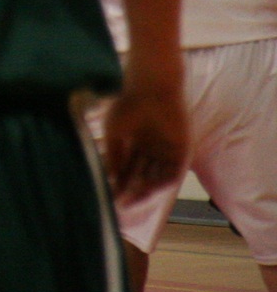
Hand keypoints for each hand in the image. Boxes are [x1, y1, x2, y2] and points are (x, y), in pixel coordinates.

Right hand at [100, 75, 187, 201]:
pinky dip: (162, 181)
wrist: (151, 89)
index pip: (128, 166)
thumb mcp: (115, 133)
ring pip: (157, 175)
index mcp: (136, 140)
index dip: (120, 181)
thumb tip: (110, 179)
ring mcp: (167, 148)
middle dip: (133, 189)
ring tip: (133, 197)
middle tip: (123, 203)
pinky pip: (173, 171)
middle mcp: (152, 147)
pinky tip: (149, 188)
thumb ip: (114, 156)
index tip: (110, 196)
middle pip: (142, 174)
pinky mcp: (181, 149)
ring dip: (146, 188)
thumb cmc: (129, 105)